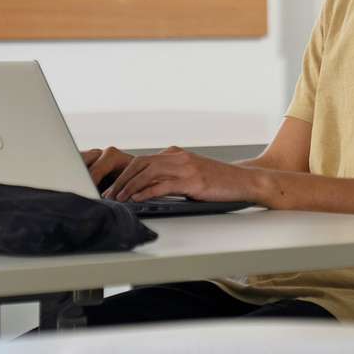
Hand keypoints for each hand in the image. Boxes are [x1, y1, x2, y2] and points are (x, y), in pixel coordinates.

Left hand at [87, 146, 264, 204]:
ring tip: (119, 199)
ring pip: (148, 173)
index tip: (113, 187)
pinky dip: (146, 192)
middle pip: (140, 164)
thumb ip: (171, 176)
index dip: (124, 174)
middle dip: (121, 180)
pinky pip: (163, 185)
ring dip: (130, 187)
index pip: (142, 160)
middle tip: (110, 194)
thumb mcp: (191, 174)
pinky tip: (138, 199)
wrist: (244, 181)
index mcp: (176, 154)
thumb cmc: (219, 181)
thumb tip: (147, 189)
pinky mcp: (193, 181)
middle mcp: (178, 157)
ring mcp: (186, 168)